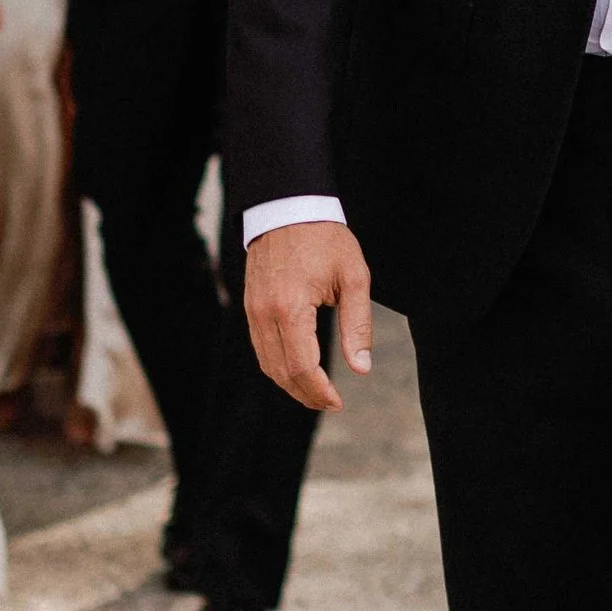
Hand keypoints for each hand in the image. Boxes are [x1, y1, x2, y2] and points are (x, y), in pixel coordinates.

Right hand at [245, 220, 374, 412]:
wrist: (288, 207)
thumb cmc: (325, 238)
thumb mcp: (354, 277)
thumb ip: (358, 326)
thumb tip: (362, 368)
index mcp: (291, 308)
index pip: (302, 367)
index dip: (319, 391)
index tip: (338, 403)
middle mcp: (265, 314)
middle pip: (281, 372)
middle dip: (305, 394)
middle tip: (329, 403)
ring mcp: (253, 311)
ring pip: (266, 363)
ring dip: (289, 384)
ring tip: (315, 393)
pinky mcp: (249, 306)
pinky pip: (260, 347)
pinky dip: (277, 365)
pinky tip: (297, 369)